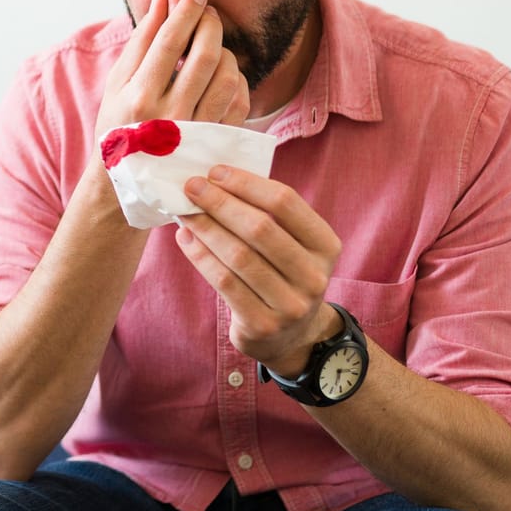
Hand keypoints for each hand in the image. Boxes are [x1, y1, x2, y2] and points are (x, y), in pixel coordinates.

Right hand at [96, 0, 250, 139]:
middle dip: (210, 25)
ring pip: (227, 76)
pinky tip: (222, 73)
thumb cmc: (119, 125)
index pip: (170, 43)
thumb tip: (161, 0)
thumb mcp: (118, 83)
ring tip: (212, 45)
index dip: (186, 13)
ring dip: (224, 51)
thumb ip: (141, 41)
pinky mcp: (217, 142)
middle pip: (205, 56)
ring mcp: (197, 132)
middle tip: (208, 12)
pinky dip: (235, 78)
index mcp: (140, 98)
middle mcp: (170, 116)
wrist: (130, 180)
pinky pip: (239, 100)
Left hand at [175, 165, 342, 374]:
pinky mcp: (263, 324)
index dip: (247, 184)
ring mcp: (291, 304)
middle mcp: (314, 275)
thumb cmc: (282, 277)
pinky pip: (225, 282)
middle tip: (192, 187)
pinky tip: (186, 239)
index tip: (215, 171)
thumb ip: (267, 216)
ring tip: (184, 211)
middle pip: (261, 228)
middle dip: (221, 203)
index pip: (286, 203)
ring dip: (206, 228)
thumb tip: (215, 179)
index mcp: (325, 245)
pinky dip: (200, 257)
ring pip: (239, 256)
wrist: (292, 338)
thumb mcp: (292, 247)